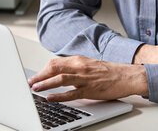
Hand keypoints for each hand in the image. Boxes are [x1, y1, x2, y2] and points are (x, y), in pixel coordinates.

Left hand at [28, 56, 148, 101]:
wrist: (126, 76)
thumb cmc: (109, 72)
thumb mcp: (89, 64)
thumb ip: (75, 67)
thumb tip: (60, 72)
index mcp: (78, 60)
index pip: (55, 63)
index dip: (42, 70)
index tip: (35, 76)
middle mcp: (79, 67)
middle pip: (54, 68)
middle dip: (40, 76)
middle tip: (31, 82)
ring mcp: (84, 79)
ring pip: (60, 79)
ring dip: (45, 84)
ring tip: (35, 88)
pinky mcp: (90, 90)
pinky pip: (71, 93)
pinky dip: (59, 95)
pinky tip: (50, 98)